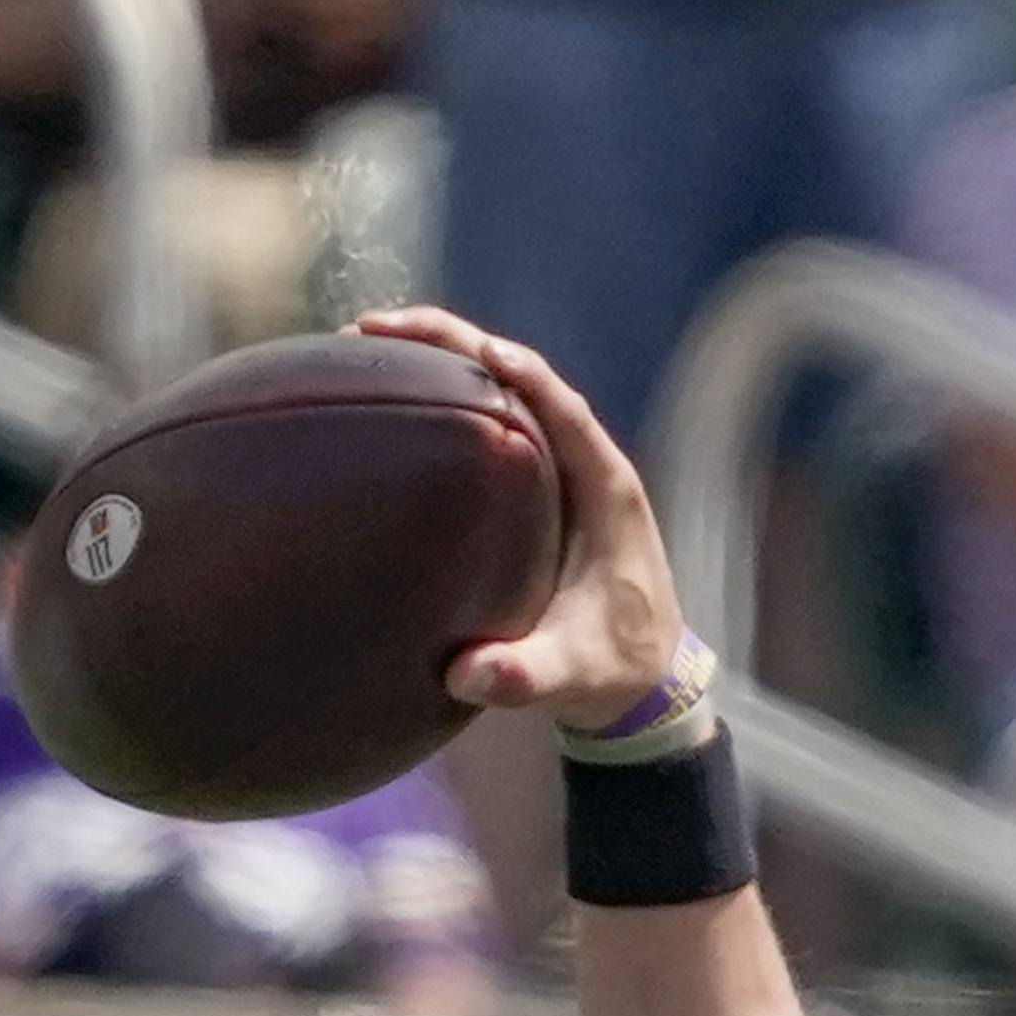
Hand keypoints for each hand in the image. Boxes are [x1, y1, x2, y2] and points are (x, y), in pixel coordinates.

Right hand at [352, 307, 685, 733]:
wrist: (645, 686)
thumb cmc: (616, 672)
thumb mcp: (572, 676)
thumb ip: (525, 676)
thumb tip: (465, 673)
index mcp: (607, 491)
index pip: (563, 407)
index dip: (518, 372)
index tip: (468, 350)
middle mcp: (587, 468)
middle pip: (522, 379)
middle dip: (454, 344)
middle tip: (375, 329)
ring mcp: (564, 475)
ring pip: (505, 393)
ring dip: (445, 362)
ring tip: (369, 347)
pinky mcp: (541, 491)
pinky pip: (497, 424)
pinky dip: (451, 400)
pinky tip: (398, 398)